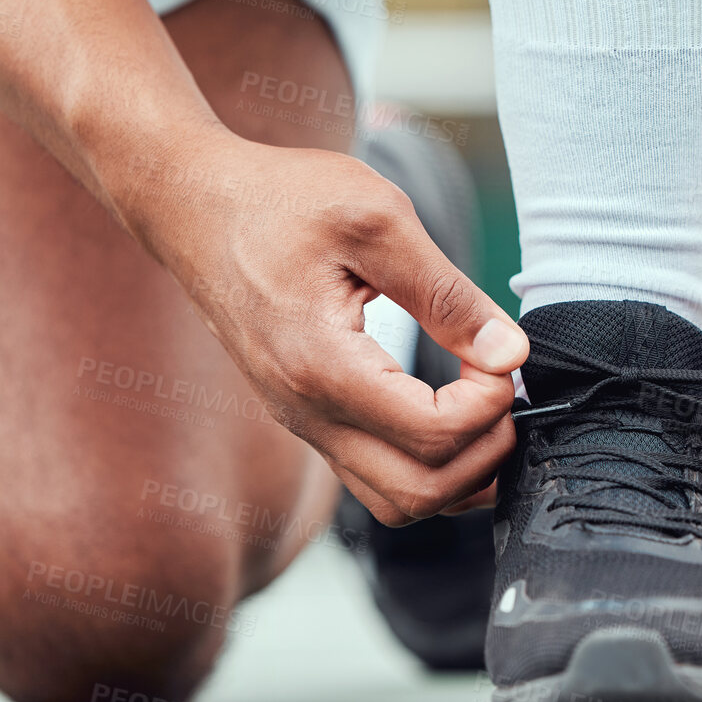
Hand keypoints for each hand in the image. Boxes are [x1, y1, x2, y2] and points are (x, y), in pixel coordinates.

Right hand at [118, 130, 526, 524]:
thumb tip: (509, 352)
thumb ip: (446, 293)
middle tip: (501, 389)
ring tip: (482, 406)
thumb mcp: (375, 218)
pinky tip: (450, 410)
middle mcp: (306, 412)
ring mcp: (301, 422)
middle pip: (419, 494)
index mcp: (322, 366)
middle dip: (484, 452)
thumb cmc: (276, 200)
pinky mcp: (304, 417)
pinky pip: (375, 476)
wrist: (192, 206)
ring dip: (458, 472)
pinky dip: (427, 464)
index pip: (433, 435)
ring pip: (398, 502)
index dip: (490, 404)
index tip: (500, 353)